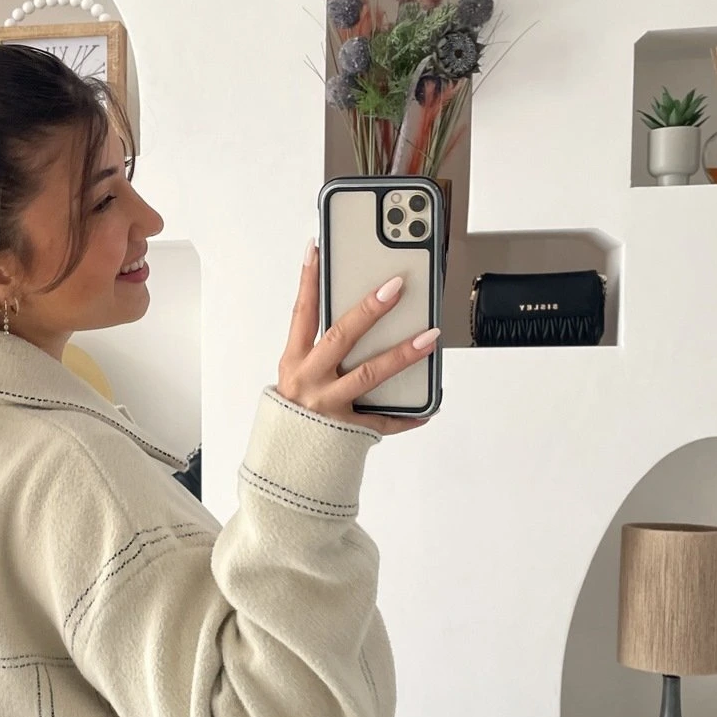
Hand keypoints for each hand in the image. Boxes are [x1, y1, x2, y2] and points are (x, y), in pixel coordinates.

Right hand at [275, 242, 438, 436]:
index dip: (309, 280)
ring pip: (368, 375)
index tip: (318, 249)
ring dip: (402, 354)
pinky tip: (428, 409)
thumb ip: (320, 350)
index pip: (302, 313)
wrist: (286, 467)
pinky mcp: (346, 432)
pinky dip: (407, 416)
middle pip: (340, 338)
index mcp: (294, 362)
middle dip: (369, 310)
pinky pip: (382, 421)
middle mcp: (308, 381)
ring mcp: (327, 406)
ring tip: (430, 337)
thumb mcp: (297, 376)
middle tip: (396, 287)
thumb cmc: (295, 414)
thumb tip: (360, 318)